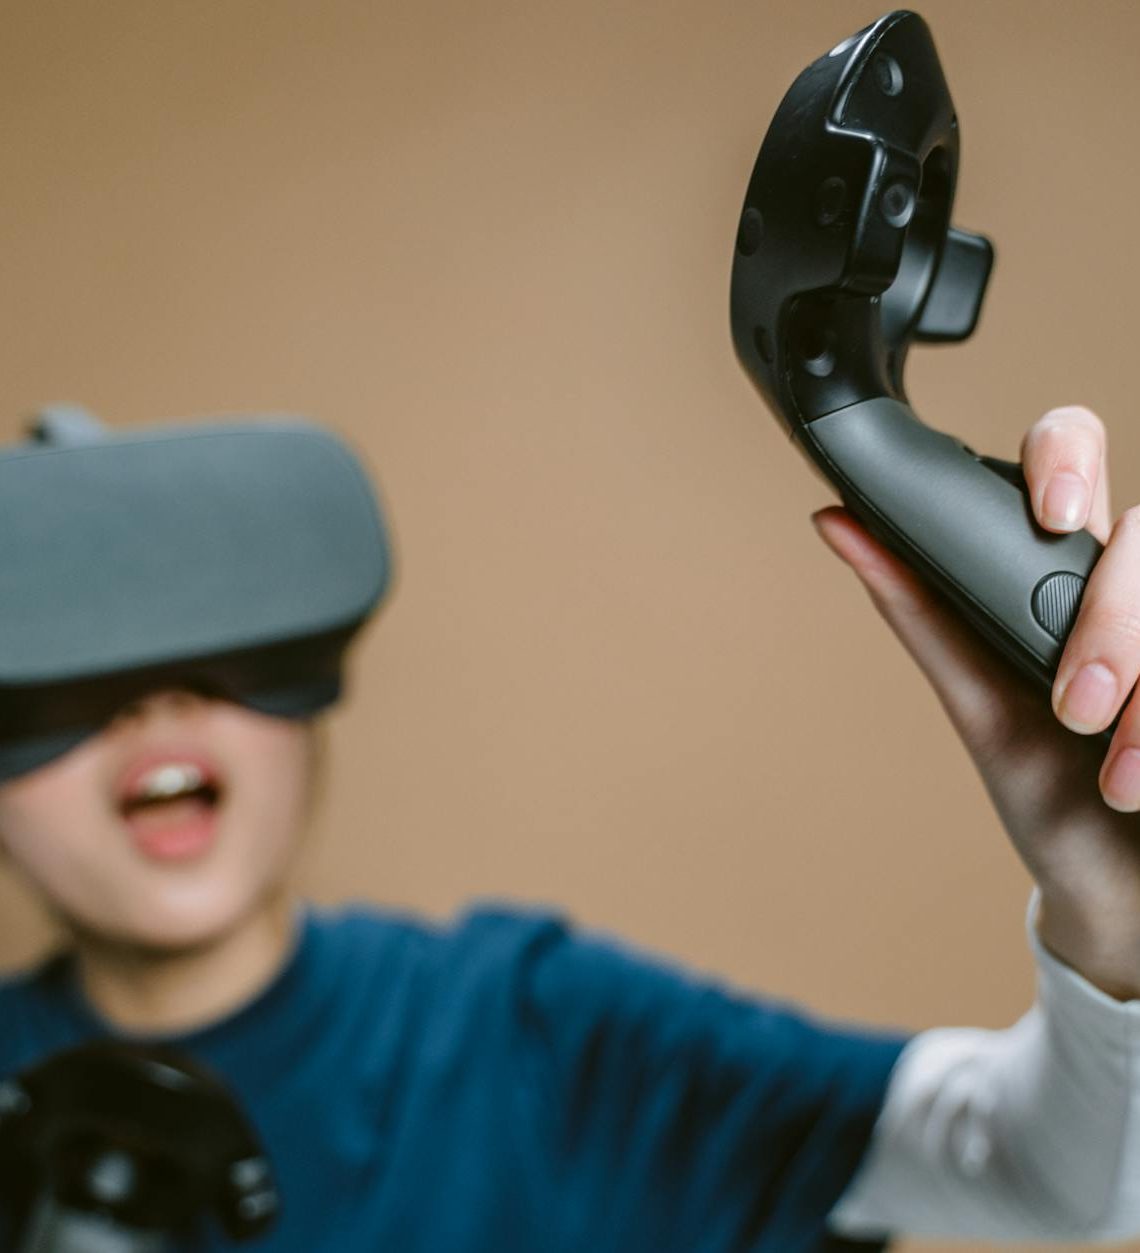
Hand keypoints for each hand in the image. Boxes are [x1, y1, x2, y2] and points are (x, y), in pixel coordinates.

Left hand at [812, 405, 1139, 999]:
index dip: (1065, 458)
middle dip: (1113, 621)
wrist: (1120, 890)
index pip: (1069, 453)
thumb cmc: (1048, 793)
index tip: (1049, 515)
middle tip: (1076, 708)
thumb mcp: (979, 706)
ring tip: (1120, 779)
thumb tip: (834, 521)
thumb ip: (921, 611)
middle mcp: (1134, 590)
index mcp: (1064, 575)